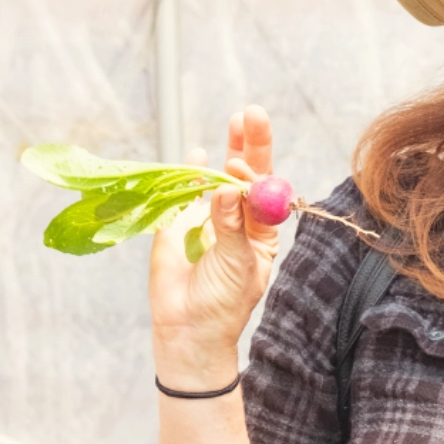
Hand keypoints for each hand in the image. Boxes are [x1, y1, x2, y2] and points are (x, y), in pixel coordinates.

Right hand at [149, 106, 281, 385]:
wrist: (189, 329)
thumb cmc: (225, 301)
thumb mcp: (238, 263)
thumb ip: (231, 225)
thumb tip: (227, 187)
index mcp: (261, 230)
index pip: (266, 189)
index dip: (259, 169)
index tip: (246, 162)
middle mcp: (237, 217)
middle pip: (244, 173)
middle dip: (249, 143)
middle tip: (250, 114)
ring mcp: (207, 216)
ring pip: (216, 175)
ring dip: (227, 148)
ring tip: (238, 121)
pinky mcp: (177, 222)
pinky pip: (183, 190)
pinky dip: (189, 172)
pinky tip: (196, 154)